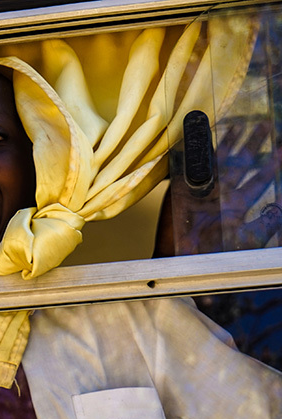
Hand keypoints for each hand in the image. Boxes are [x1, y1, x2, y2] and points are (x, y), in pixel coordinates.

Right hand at [158, 121, 281, 255]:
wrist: (180, 261)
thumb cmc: (213, 256)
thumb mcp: (248, 238)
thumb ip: (267, 222)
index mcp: (238, 205)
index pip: (259, 178)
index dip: (273, 163)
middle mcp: (222, 194)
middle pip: (241, 163)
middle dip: (253, 144)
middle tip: (265, 124)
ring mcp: (202, 189)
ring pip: (217, 159)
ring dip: (228, 142)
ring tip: (238, 124)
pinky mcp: (181, 188)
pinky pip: (191, 164)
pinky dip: (196, 149)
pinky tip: (203, 134)